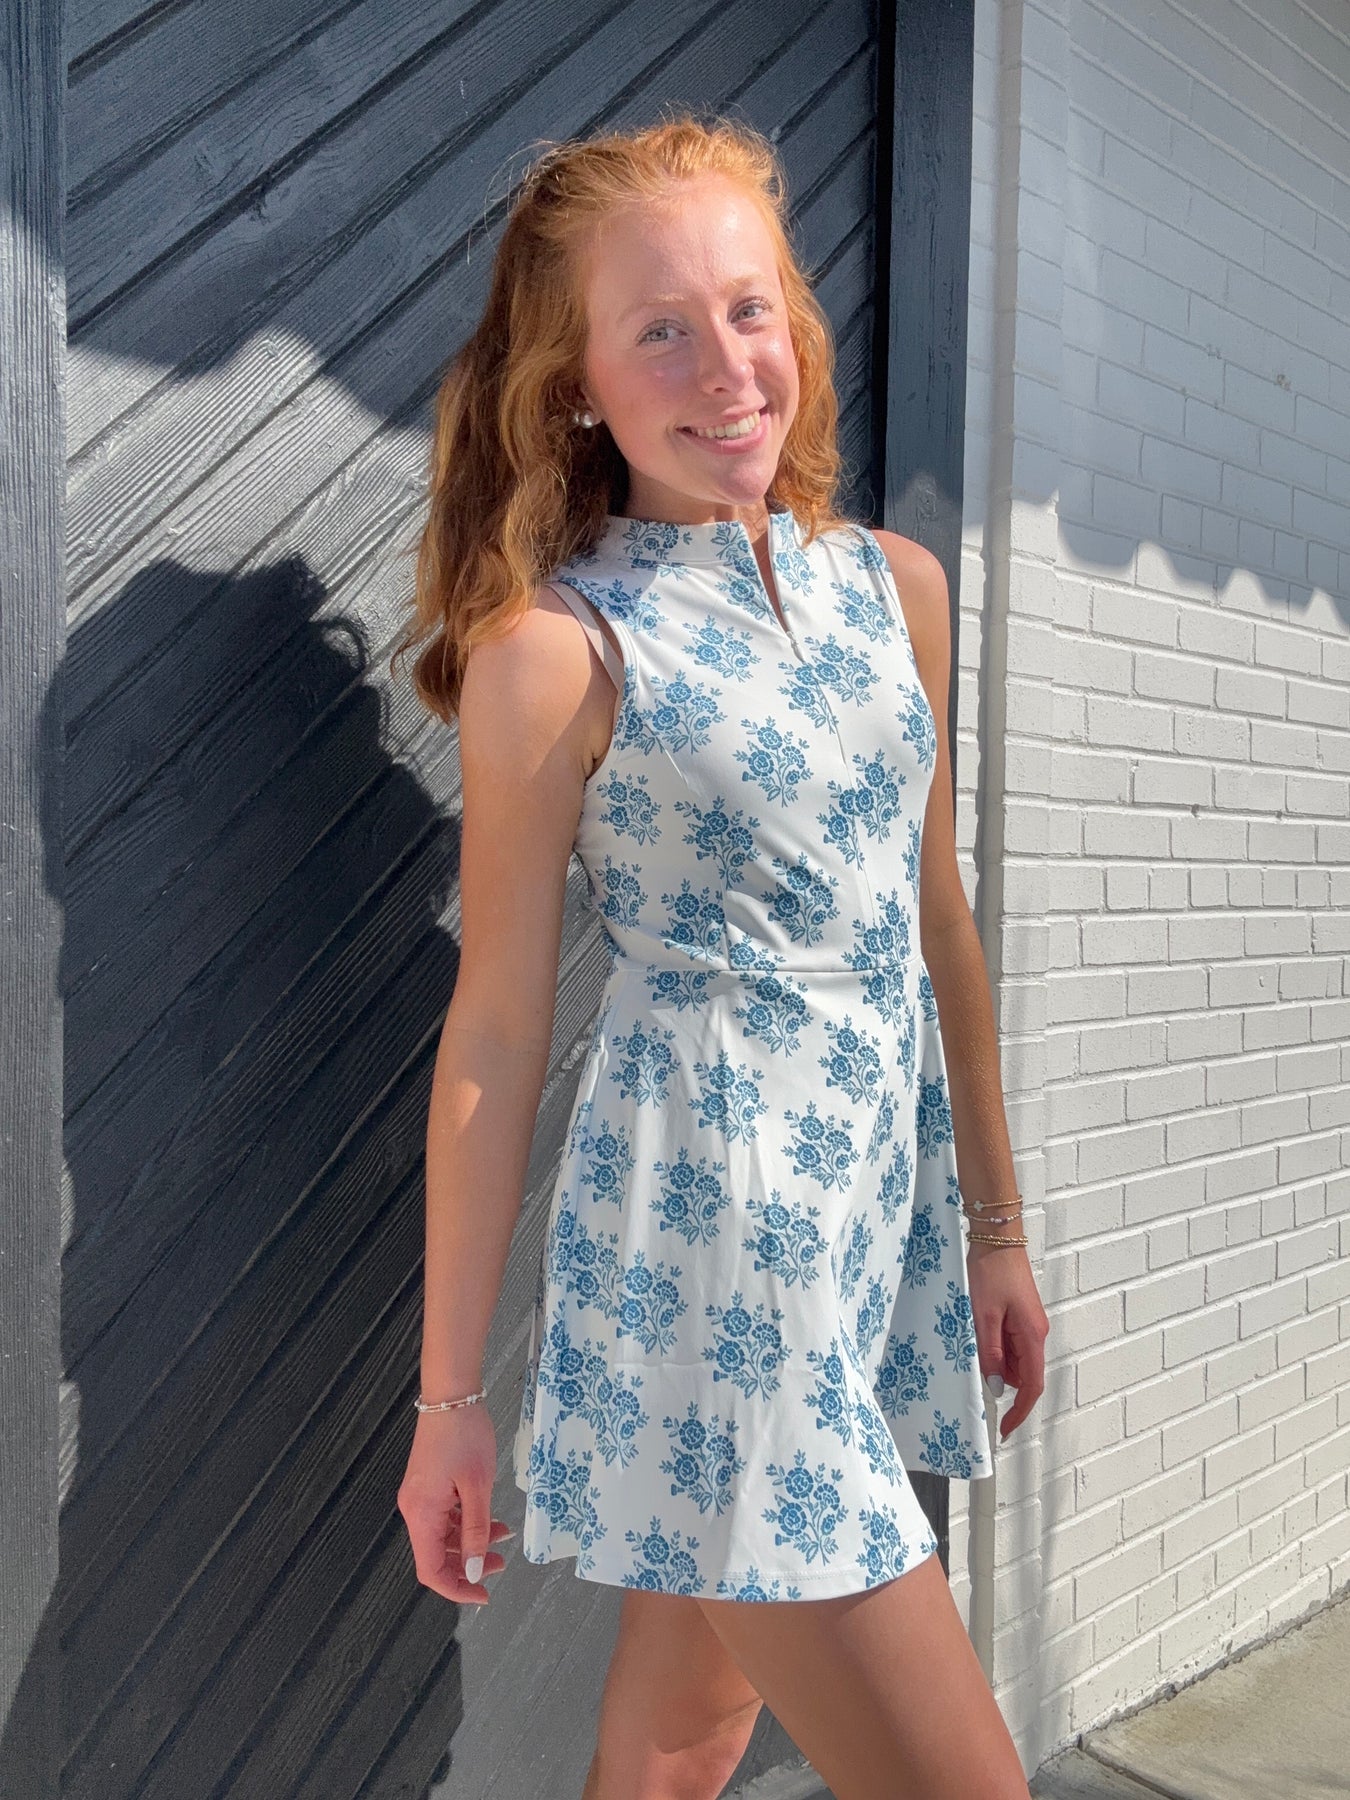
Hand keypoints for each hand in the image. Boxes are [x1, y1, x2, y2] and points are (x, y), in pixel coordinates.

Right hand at [397, 1401, 512, 1603]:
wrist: (451, 1395)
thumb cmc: (464, 1435)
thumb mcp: (478, 1487)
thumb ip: (476, 1531)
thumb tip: (472, 1570)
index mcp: (421, 1513)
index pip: (431, 1570)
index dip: (456, 1589)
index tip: (483, 1595)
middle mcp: (415, 1509)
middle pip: (436, 1555)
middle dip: (468, 1565)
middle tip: (499, 1564)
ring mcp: (420, 1497)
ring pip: (443, 1536)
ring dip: (470, 1542)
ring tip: (502, 1536)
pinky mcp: (428, 1486)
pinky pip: (444, 1517)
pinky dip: (466, 1523)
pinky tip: (490, 1518)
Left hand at [965, 1243, 1049, 1440]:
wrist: (997, 1237)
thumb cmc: (990, 1271)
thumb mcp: (983, 1316)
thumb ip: (991, 1353)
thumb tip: (998, 1386)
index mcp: (1032, 1335)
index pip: (1032, 1386)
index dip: (1020, 1411)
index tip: (1005, 1429)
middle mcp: (1036, 1332)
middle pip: (1022, 1373)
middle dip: (1000, 1377)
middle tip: (973, 1361)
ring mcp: (1029, 1324)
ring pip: (1014, 1358)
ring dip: (995, 1358)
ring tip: (973, 1332)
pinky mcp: (1020, 1315)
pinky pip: (1009, 1342)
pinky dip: (994, 1344)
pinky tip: (978, 1326)